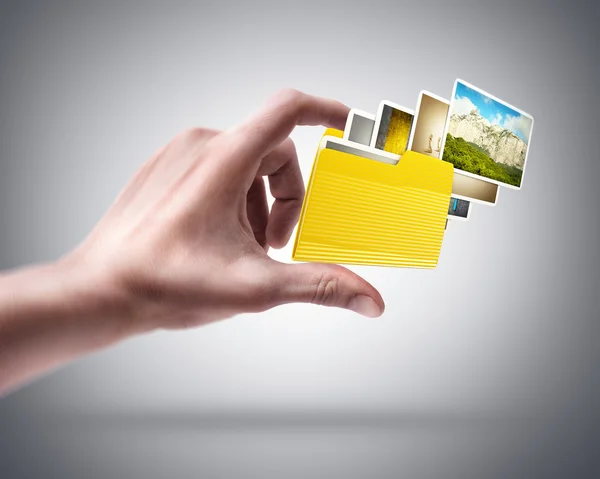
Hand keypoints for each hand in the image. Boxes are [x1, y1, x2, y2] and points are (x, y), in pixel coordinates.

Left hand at [69, 89, 383, 330]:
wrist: (101, 290)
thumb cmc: (166, 283)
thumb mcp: (255, 286)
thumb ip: (319, 286)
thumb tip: (369, 300)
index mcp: (225, 159)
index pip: (289, 110)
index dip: (327, 113)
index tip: (348, 128)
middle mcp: (201, 146)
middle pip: (274, 153)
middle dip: (287, 198)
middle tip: (275, 244)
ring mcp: (179, 155)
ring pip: (246, 165)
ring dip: (259, 204)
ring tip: (243, 249)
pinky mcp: (166, 170)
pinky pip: (217, 171)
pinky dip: (233, 201)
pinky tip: (218, 241)